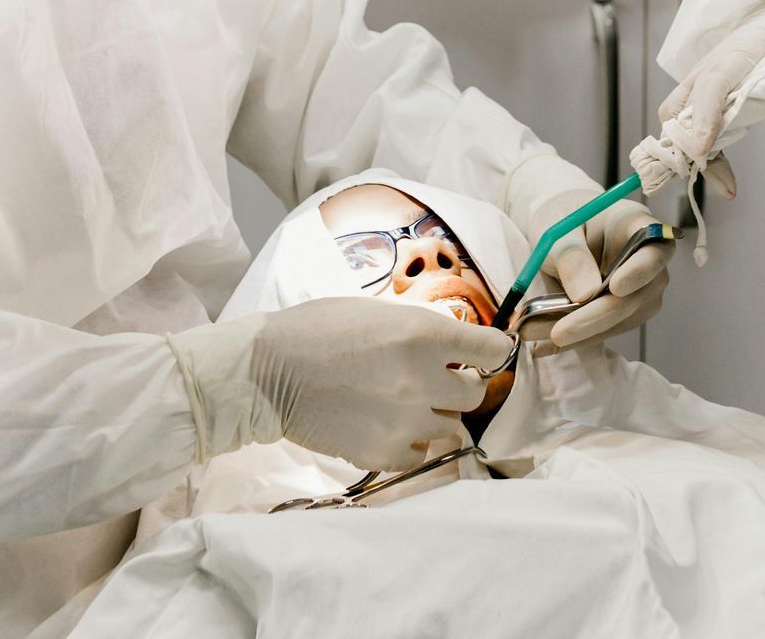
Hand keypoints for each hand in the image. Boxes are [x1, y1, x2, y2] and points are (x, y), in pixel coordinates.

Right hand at [169, 297, 513, 471]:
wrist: (269, 372)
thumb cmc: (321, 329)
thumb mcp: (381, 311)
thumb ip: (426, 329)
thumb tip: (462, 344)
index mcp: (424, 335)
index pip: (494, 351)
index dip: (492, 352)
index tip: (484, 355)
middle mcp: (423, 380)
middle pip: (475, 394)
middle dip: (458, 385)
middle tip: (431, 379)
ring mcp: (406, 423)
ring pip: (449, 426)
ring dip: (432, 415)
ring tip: (398, 402)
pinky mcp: (385, 454)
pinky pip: (420, 453)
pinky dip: (409, 441)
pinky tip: (382, 423)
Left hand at [521, 193, 673, 348]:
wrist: (559, 230)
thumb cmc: (563, 216)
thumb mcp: (558, 228)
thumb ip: (571, 254)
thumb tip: (585, 294)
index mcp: (637, 224)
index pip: (653, 250)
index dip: (639, 271)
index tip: (615, 288)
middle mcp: (648, 259)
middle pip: (637, 295)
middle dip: (597, 317)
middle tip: (559, 333)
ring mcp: (641, 288)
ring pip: (622, 320)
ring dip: (582, 333)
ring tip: (536, 335)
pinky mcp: (625, 311)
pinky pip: (606, 329)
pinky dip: (577, 339)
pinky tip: (545, 345)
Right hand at [656, 0, 764, 190]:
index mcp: (739, 50)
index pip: (712, 83)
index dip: (704, 116)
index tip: (703, 149)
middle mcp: (710, 67)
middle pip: (680, 107)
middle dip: (687, 146)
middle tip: (720, 181)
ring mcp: (700, 81)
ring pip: (676, 119)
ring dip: (690, 153)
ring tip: (724, 183)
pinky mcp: (701, 96)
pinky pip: (686, 125)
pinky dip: (697, 151)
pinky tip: (721, 174)